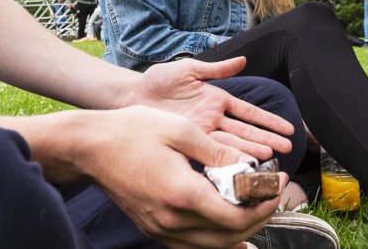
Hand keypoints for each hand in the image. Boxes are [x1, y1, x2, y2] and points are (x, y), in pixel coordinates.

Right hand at [82, 106, 285, 248]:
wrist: (90, 147)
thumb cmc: (133, 131)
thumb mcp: (182, 130)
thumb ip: (218, 153)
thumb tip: (250, 166)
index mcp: (182, 193)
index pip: (236, 216)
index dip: (265, 203)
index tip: (278, 182)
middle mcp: (171, 220)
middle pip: (229, 236)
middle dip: (260, 218)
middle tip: (274, 194)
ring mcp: (160, 229)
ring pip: (212, 246)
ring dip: (241, 232)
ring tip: (259, 209)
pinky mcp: (153, 229)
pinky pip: (193, 246)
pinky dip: (216, 241)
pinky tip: (232, 235)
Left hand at [130, 57, 293, 161]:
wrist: (132, 96)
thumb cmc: (159, 80)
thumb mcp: (189, 69)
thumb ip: (216, 69)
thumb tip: (243, 60)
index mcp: (217, 100)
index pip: (249, 112)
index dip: (269, 120)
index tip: (289, 129)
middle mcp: (213, 119)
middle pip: (246, 131)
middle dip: (267, 140)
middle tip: (288, 150)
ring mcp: (202, 133)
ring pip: (232, 144)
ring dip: (251, 151)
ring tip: (270, 159)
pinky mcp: (188, 142)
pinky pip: (210, 152)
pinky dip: (224, 159)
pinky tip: (238, 168)